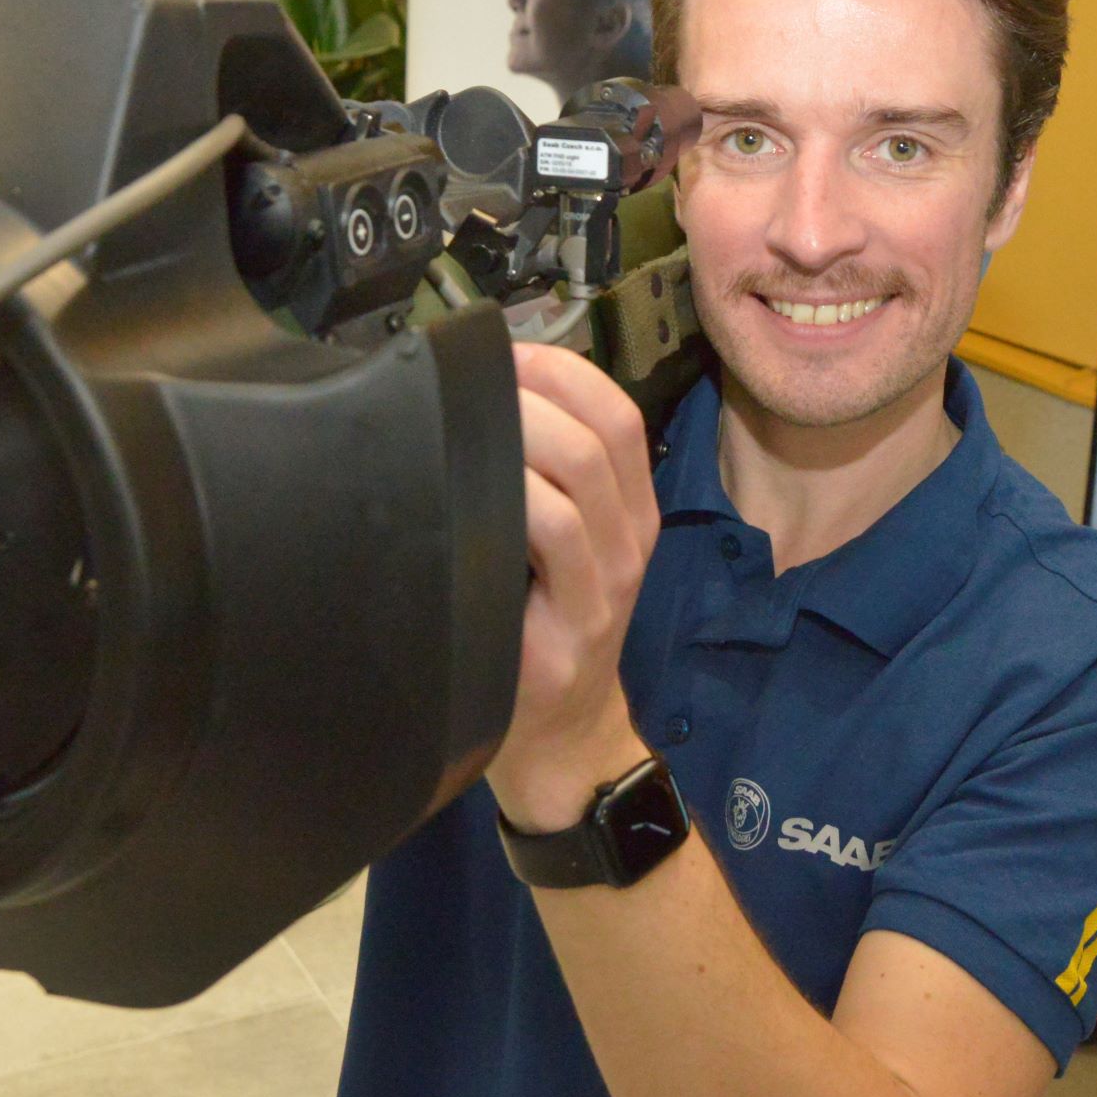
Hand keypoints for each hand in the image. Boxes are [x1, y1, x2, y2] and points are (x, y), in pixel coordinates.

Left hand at [485, 343, 659, 831]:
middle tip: (470, 390)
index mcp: (630, 512)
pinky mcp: (573, 630)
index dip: (561, 370)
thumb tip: (481, 405)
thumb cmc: (544, 632)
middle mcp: (630, 542)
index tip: (502, 355)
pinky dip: (515, 500)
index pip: (616, 411)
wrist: (562, 742)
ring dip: (518, 438)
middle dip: (532, 395)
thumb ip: (543, 487)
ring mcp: (607, 587)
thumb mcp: (565, 554)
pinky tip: (471, 495)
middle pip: (599, 433)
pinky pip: (552, 539)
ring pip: (578, 477)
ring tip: (465, 431)